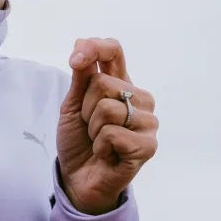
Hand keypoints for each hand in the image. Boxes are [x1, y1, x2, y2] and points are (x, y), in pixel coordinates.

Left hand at [55, 38, 158, 214]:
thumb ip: (81, 76)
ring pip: (108, 109)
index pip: (114, 51)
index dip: (94, 48)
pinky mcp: (148, 146)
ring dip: (92, 129)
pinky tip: (106, 154)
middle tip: (90, 127)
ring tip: (99, 141)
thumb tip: (82, 42)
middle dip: (84, 108)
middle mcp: (140, 99)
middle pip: (103, 83)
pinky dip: (100, 146)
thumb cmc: (79, 141)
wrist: (78, 178)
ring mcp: (147, 122)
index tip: (75, 60)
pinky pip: (112, 134)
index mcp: (122, 84)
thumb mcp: (73, 105)